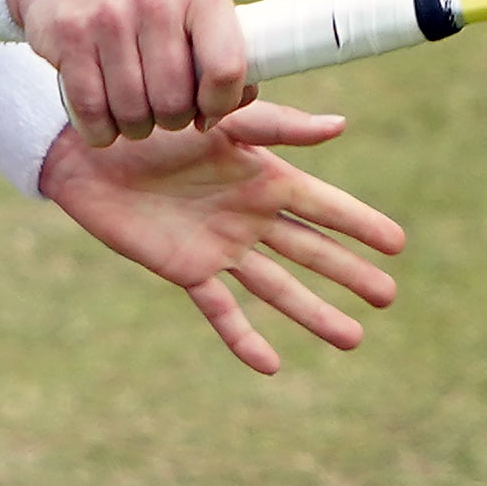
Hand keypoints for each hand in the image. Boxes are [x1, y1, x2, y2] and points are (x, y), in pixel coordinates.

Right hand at [9, 0, 251, 146]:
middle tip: (163, 107)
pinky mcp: (70, 35)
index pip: (226, 67)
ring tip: (134, 107)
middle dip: (171, 120)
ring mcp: (109, 14)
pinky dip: (100, 130)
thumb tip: (243, 111)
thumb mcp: (196, 20)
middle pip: (174, 102)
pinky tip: (103, 117)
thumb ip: (228, 64)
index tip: (207, 110)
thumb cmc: (151, 16)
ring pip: (132, 113)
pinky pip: (92, 113)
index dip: (220, 105)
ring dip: (135, 127)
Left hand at [43, 100, 404, 375]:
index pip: (324, 206)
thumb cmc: (153, 124)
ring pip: (277, 288)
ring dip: (313, 312)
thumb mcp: (219, 120)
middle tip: (387, 296)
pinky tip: (270, 365)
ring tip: (353, 339)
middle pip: (310, 251)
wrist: (87, 148)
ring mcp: (220, 247)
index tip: (398, 245)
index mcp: (263, 176)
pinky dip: (244, 338)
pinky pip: (221, 310)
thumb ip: (277, 126)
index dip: (360, 225)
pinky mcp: (186, 270)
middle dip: (349, 273)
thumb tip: (341, 126)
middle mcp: (249, 215)